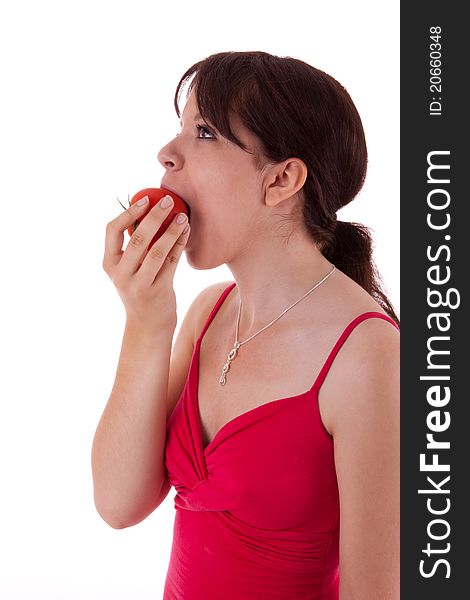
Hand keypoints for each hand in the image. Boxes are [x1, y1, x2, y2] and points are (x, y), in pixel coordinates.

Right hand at [102, 195, 189, 333]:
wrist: (147, 325)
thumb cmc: (139, 288)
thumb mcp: (127, 269)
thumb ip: (133, 246)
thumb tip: (150, 210)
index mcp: (109, 264)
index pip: (112, 230)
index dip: (129, 212)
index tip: (145, 199)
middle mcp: (121, 274)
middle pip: (138, 239)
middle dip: (154, 216)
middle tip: (168, 200)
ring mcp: (140, 284)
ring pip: (157, 251)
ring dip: (172, 231)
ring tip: (183, 216)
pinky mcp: (159, 290)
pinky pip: (172, 262)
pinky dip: (180, 244)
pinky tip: (186, 231)